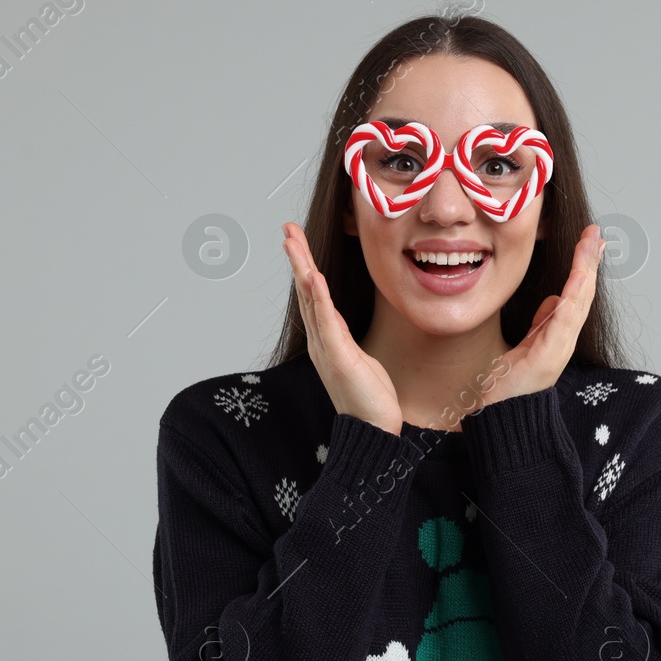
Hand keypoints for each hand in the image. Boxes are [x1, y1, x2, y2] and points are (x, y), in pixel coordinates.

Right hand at [283, 222, 403, 435]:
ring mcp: (327, 348)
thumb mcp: (359, 359)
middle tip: (287, 230)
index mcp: (327, 339)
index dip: (304, 266)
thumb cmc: (369, 399)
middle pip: (306, 291)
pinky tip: (313, 276)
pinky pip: (327, 322)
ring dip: (302, 268)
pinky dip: (319, 298)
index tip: (297, 241)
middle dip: (297, 258)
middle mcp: (321, 341)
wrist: (373, 431)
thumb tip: (339, 323)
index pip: (312, 295)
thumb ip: (345, 339)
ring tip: (292, 242)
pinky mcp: (339, 356)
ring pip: (311, 300)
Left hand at [480, 223, 604, 404]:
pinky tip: (578, 278)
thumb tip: (552, 299)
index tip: (587, 241)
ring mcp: (558, 350)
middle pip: (583, 294)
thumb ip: (540, 324)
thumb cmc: (509, 386)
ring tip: (590, 245)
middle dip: (589, 262)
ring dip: (585, 271)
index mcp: (557, 336)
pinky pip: (563, 321)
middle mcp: (563, 342)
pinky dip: (572, 297)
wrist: (499, 418)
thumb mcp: (525, 346)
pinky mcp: (547, 357)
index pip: (575, 295)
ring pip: (578, 303)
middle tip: (594, 233)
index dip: (583, 267)